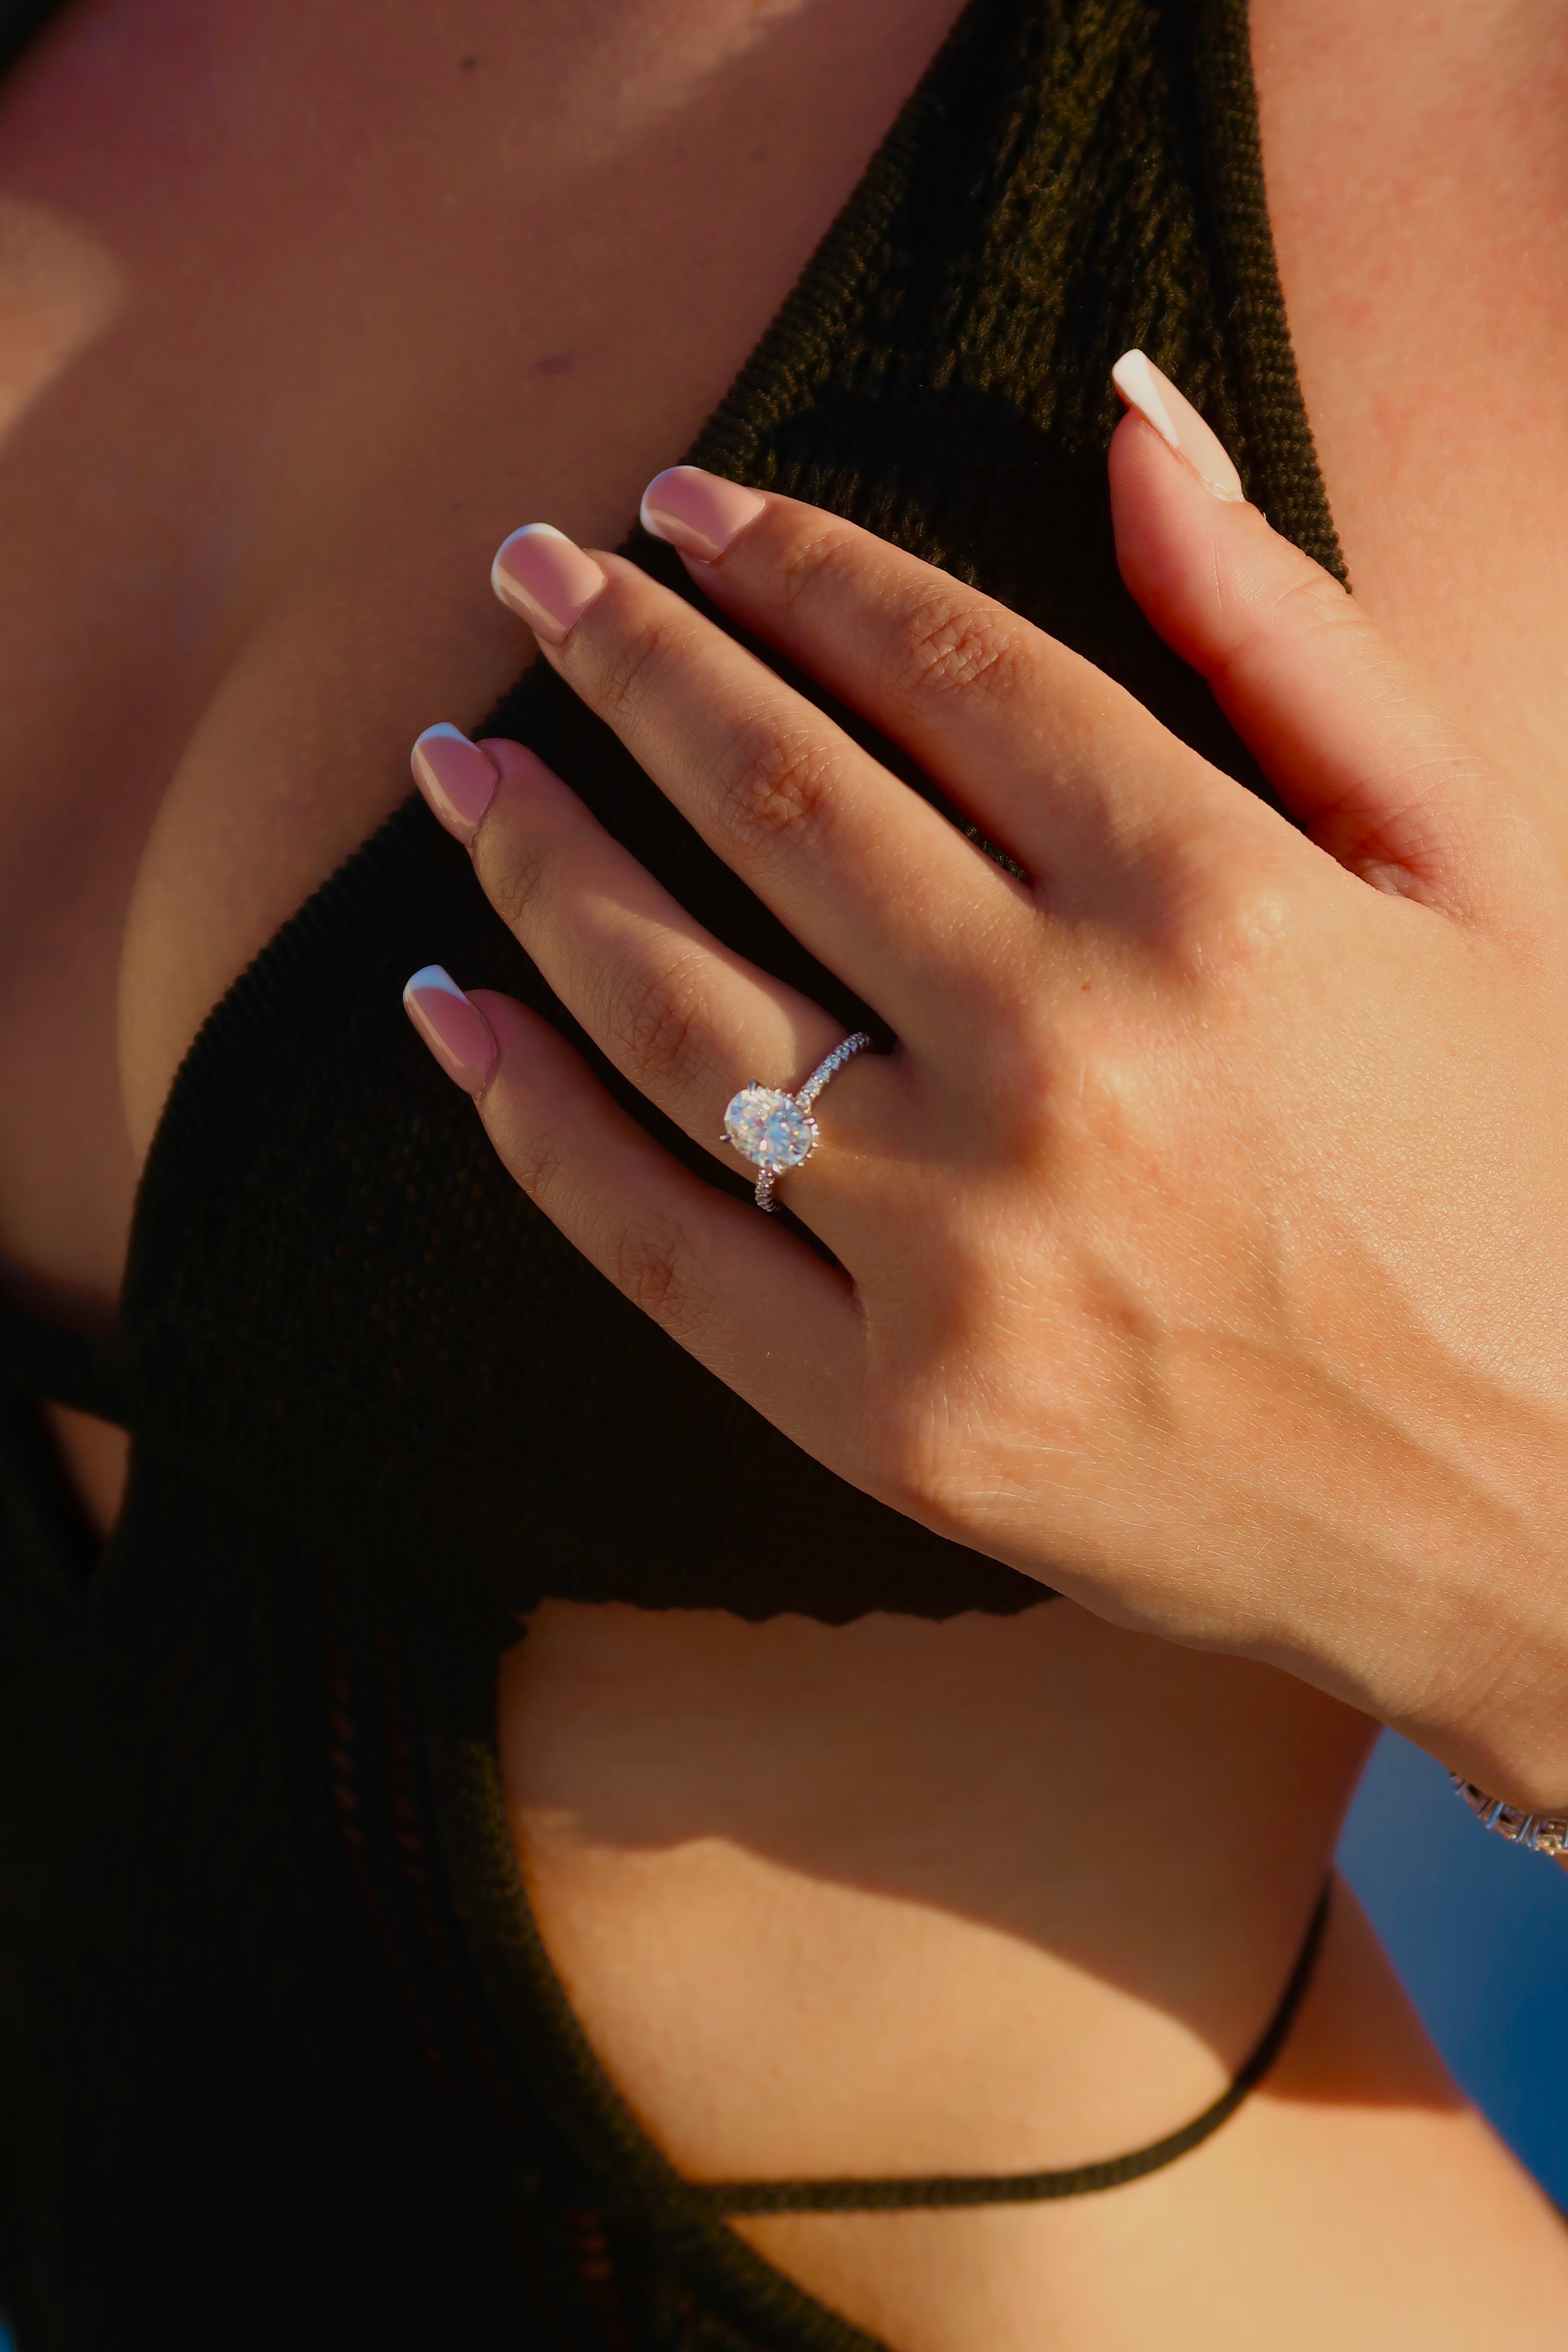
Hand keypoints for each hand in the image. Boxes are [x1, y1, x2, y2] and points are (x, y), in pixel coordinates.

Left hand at [404, 357, 1567, 1807]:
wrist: (1543, 1509)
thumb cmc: (1523, 1170)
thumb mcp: (1477, 876)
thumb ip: (1292, 642)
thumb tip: (1133, 417)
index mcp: (1222, 905)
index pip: (945, 670)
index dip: (796, 567)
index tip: (685, 511)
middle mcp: (1073, 1064)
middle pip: (779, 803)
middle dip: (628, 661)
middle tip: (529, 576)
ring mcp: (967, 1258)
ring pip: (673, 1005)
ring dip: (537, 857)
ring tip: (459, 764)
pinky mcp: (898, 1424)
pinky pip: (655, 1239)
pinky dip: (528, 1115)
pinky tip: (451, 1009)